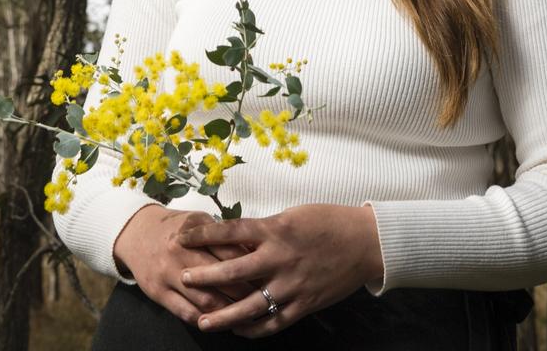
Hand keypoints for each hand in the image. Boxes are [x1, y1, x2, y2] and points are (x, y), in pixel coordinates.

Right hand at [112, 205, 254, 325]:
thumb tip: (254, 251)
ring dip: (228, 312)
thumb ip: (222, 235)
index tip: (268, 274)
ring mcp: (169, 275)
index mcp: (195, 231)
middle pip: (221, 279)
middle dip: (245, 292)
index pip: (230, 252)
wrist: (137, 234)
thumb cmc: (177, 227)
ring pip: (205, 300)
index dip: (252, 265)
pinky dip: (205, 320)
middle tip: (265, 298)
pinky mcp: (158, 294)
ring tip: (246, 315)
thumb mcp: (199, 221)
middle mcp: (181, 253)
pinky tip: (219, 322)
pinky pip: (186, 313)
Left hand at [177, 203, 383, 337]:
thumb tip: (238, 239)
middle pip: (234, 270)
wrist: (364, 242)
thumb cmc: (328, 221)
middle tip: (184, 279)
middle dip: (206, 277)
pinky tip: (239, 332)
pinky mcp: (304, 304)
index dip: (204, 234)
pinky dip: (254, 329)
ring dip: (223, 316)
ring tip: (202, 322)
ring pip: (250, 305)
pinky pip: (273, 322)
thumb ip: (266, 229)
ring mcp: (291, 285)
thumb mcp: (293, 215)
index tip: (182, 236)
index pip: (231, 231)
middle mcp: (280, 258)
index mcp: (276, 229)